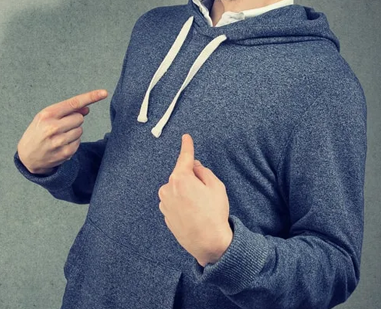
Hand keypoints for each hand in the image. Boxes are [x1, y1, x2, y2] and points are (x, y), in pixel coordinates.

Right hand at [17, 89, 107, 174]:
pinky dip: (73, 142)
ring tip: (59, 136)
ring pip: (80, 130)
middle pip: (80, 118)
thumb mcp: (46, 117)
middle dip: (74, 120)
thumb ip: (66, 111)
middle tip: (61, 126)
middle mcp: (53, 127)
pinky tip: (61, 144)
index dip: (91, 97)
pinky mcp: (65, 153)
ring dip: (73, 132)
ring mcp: (59, 141)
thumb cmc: (38, 132)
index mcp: (47, 114)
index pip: (74, 103)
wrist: (27, 156)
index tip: (104, 92)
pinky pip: (79, 142)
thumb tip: (87, 109)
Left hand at [158, 134, 232, 266]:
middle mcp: (167, 188)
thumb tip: (194, 166)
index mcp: (180, 178)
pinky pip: (174, 203)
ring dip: (186, 194)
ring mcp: (164, 202)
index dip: (187, 146)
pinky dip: (183, 205)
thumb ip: (203, 172)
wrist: (208, 243)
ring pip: (177, 190)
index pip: (184, 158)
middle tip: (206, 196)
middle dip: (192, 181)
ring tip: (200, 209)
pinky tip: (193, 215)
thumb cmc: (214, 214)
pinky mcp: (165, 214)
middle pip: (182, 176)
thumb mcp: (216, 187)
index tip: (186, 137)